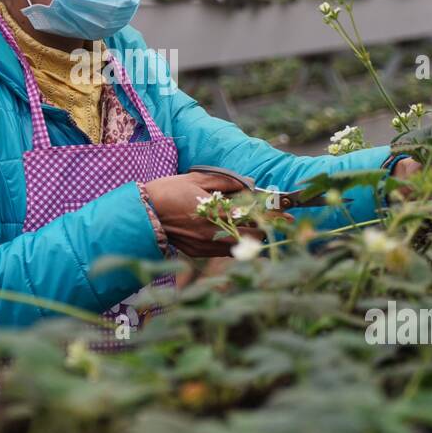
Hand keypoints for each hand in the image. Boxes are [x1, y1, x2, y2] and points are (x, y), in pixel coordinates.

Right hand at [143, 171, 283, 257]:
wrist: (144, 212)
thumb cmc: (169, 190)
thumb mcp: (197, 179)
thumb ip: (224, 182)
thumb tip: (248, 185)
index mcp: (214, 210)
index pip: (252, 214)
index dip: (272, 215)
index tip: (288, 215)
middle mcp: (212, 230)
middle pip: (251, 233)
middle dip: (270, 229)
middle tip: (284, 224)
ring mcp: (205, 244)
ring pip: (240, 246)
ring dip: (255, 239)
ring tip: (267, 231)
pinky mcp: (198, 252)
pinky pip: (224, 251)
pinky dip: (237, 246)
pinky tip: (244, 240)